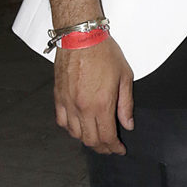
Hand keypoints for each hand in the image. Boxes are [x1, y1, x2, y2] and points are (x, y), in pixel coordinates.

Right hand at [53, 38, 133, 153]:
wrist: (80, 36)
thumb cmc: (104, 52)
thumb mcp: (125, 77)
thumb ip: (126, 104)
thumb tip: (127, 124)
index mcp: (101, 104)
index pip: (107, 137)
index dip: (114, 148)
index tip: (119, 149)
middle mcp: (83, 108)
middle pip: (91, 140)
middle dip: (102, 148)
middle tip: (110, 147)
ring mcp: (68, 103)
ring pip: (76, 134)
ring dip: (87, 140)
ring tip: (96, 138)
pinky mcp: (58, 97)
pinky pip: (62, 122)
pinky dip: (71, 129)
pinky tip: (79, 127)